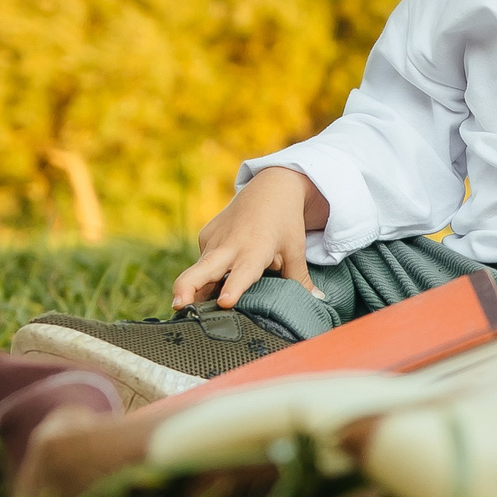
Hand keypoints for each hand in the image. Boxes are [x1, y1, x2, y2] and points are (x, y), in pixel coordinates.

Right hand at [172, 167, 329, 309]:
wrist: (271, 187)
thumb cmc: (285, 222)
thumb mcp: (295, 249)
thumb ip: (301, 279)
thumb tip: (319, 303)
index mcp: (255, 249)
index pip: (243, 272)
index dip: (233, 288)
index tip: (224, 303)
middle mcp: (229, 245)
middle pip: (202, 269)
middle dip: (187, 287)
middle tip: (177, 306)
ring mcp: (213, 239)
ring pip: (198, 271)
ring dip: (193, 291)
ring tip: (187, 308)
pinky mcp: (206, 236)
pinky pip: (204, 262)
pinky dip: (206, 275)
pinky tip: (217, 278)